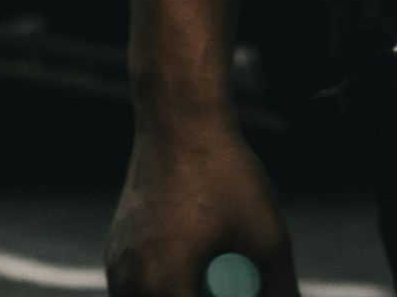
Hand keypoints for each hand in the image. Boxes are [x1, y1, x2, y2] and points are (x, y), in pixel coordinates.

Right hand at [108, 103, 293, 296]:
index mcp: (164, 287)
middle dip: (203, 295)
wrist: (179, 117)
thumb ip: (281, 292)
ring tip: (212, 268)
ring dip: (184, 294)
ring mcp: (118, 271)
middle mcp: (130, 286)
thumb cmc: (224, 174)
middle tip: (229, 275)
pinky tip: (193, 264)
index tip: (239, 285)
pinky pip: (142, 293)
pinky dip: (167, 289)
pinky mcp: (116, 255)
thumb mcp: (268, 239)